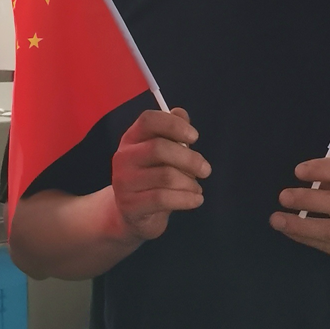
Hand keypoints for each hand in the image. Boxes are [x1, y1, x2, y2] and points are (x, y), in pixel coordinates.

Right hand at [112, 107, 210, 242]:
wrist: (132, 215)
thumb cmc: (153, 179)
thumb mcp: (164, 155)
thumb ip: (173, 134)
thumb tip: (180, 113)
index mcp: (131, 139)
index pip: (149, 120)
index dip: (174, 125)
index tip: (194, 137)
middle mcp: (123, 157)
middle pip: (158, 148)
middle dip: (190, 159)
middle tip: (205, 170)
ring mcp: (124, 182)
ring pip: (166, 176)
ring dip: (190, 183)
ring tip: (197, 189)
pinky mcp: (130, 205)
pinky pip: (164, 199)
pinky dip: (187, 199)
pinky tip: (196, 200)